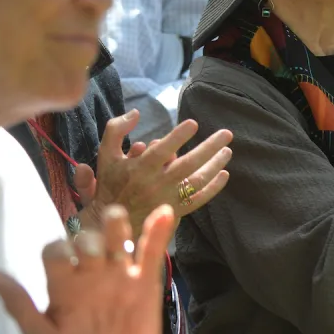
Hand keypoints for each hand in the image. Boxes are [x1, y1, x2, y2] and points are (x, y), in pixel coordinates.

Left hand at [0, 204, 173, 333]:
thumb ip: (19, 305)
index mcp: (62, 287)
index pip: (56, 250)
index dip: (59, 249)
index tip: (66, 264)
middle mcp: (90, 276)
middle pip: (88, 237)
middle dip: (88, 240)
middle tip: (93, 258)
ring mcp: (119, 277)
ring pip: (118, 236)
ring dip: (116, 224)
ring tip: (116, 225)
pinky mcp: (146, 285)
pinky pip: (152, 253)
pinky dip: (159, 231)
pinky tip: (163, 213)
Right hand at [76, 110, 232, 232]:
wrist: (110, 220)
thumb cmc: (111, 183)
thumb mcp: (106, 154)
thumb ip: (116, 130)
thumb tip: (136, 113)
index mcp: (139, 168)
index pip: (162, 150)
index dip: (178, 136)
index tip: (194, 123)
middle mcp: (155, 184)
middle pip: (187, 164)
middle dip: (209, 148)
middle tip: (226, 134)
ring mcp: (167, 199)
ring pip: (196, 182)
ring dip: (214, 165)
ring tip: (227, 151)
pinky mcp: (175, 210)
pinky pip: (198, 200)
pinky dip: (213, 188)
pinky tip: (224, 174)